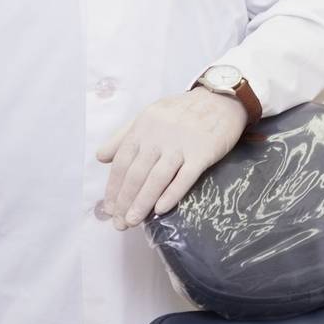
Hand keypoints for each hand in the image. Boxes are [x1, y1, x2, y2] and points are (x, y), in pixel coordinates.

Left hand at [97, 88, 248, 228]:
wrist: (222, 99)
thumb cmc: (184, 110)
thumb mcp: (150, 115)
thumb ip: (124, 135)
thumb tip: (101, 157)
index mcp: (144, 126)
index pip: (123, 161)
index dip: (114, 187)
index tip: (110, 209)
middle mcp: (159, 135)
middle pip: (137, 173)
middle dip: (125, 201)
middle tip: (120, 223)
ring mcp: (182, 144)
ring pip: (157, 178)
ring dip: (142, 202)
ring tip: (134, 221)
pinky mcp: (203, 152)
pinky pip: (185, 177)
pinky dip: (172, 194)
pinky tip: (160, 209)